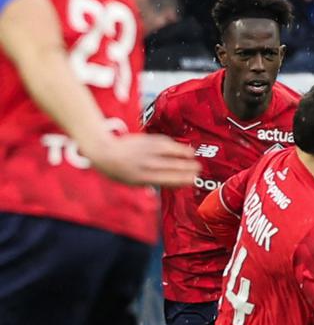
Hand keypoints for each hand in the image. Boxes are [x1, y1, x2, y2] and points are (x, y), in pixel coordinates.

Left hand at [83, 133, 199, 187]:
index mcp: (144, 178)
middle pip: (172, 165)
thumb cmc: (121, 171)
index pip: (169, 179)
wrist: (105, 152)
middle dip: (187, 167)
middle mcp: (147, 164)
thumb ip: (154, 182)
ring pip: (170, 152)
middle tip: (198, 168)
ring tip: (193, 155)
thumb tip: (175, 183)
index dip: (183, 179)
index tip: (193, 179)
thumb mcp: (135, 182)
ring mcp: (147, 151)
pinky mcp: (146, 140)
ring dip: (184, 154)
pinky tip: (181, 147)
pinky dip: (175, 145)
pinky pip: (164, 142)